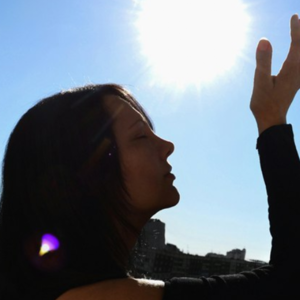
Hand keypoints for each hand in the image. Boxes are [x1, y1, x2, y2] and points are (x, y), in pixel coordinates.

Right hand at [250, 14, 299, 133]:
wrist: (271, 119)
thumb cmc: (264, 102)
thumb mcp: (260, 82)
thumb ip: (263, 61)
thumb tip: (264, 40)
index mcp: (291, 69)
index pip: (297, 43)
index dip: (296, 28)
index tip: (294, 16)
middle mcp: (299, 71)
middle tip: (299, 20)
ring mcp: (299, 76)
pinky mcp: (296, 80)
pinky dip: (299, 52)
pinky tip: (297, 52)